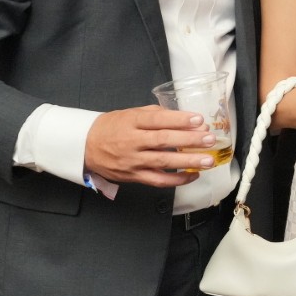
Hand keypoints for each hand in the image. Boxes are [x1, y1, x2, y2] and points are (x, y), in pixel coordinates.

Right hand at [83, 106, 217, 186]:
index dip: (179, 120)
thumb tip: (185, 118)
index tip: (199, 120)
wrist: (85, 146)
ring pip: (163, 163)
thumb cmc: (111, 127)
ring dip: (188, 162)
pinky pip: (158, 181)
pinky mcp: (133, 176)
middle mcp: (132, 142)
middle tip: (210, 139)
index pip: (157, 120)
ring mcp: (132, 161)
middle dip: (189, 141)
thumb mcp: (130, 114)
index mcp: (131, 122)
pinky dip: (177, 180)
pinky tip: (193, 175)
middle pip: (163, 141)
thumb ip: (155, 115)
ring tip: (208, 160)